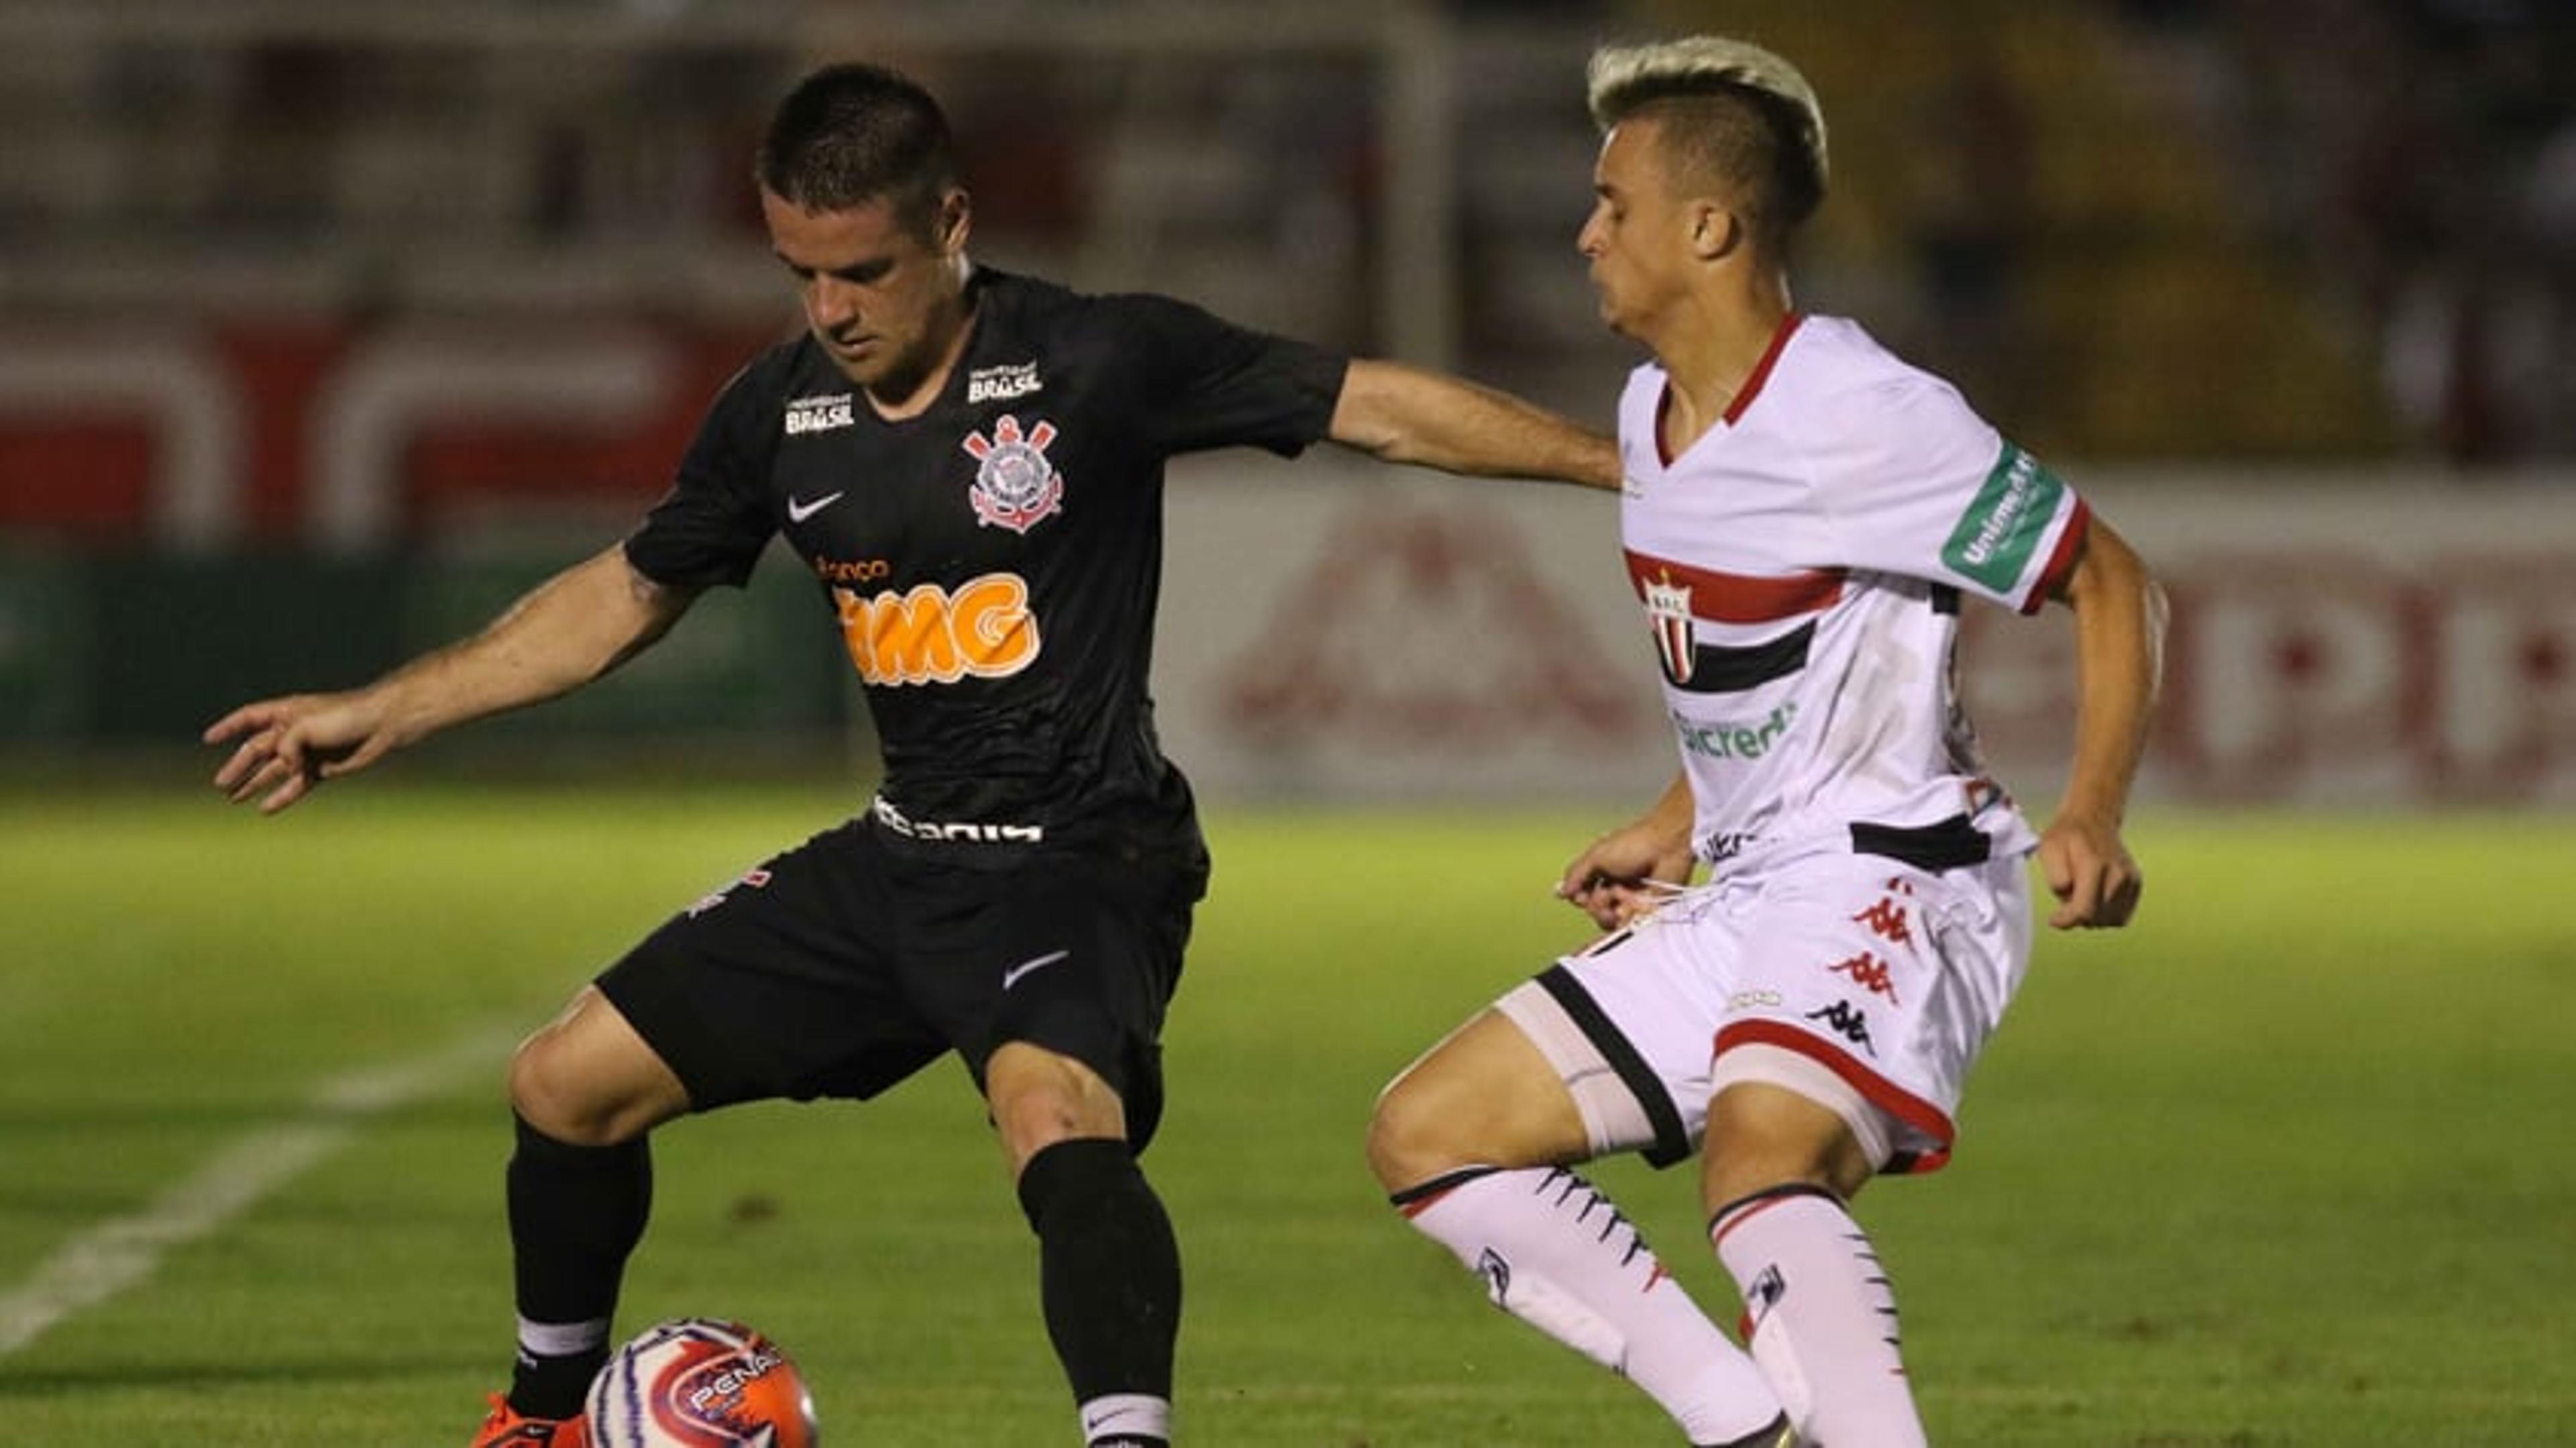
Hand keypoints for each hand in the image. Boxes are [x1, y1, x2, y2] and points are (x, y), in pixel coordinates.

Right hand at [203, 690, 397, 814]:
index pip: (249, 717)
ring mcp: (308, 751)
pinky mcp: (323, 768)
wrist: (383, 725)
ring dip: (254, 784)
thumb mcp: (307, 725)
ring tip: (234, 798)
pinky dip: (282, 797)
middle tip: (220, 784)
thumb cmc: (346, 716)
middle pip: (258, 750)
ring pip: (274, 770)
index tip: (209, 739)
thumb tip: (283, 767)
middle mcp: (294, 731)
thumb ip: (287, 745)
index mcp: (287, 712)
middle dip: (238, 767)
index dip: (229, 727)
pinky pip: (297, 785)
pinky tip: (265, 809)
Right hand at [1555, 822, 1695, 930]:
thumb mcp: (1597, 856)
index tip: (1580, 894)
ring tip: (1623, 896)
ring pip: (1610, 922)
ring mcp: (1631, 901)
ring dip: (1612, 911)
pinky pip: (1630, 925)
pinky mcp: (1647, 911)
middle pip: (1594, 912)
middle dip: (1596, 906)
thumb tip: (1560, 893)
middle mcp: (1615, 889)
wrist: (1667, 847)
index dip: (1579, 898)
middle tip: (1607, 895)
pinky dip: (1628, 918)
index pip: (1582, 897)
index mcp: (1602, 874)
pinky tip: (1633, 904)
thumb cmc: (1635, 844)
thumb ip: (1576, 875)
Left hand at [2036, 813, 2141, 928]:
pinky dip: (2107, 914)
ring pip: (2111, 920)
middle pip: (2097, 919)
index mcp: (2094, 866)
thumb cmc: (2067, 835)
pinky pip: (2121, 916)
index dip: (2066, 921)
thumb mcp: (2048, 850)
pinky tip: (2095, 899)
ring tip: (2081, 897)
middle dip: (2077, 917)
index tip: (2054, 920)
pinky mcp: (2136, 884)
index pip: (2084, 910)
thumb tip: (2067, 897)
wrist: (2093, 818)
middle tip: (2066, 901)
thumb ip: (2056, 878)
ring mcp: (2130, 880)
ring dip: (2093, 917)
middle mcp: (2118, 874)